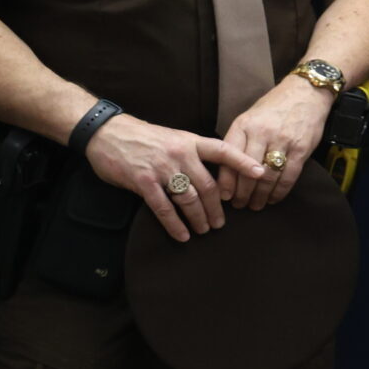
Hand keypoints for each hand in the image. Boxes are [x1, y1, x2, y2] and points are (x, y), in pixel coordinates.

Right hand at [83, 114, 266, 242]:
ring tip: (203, 230)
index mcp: (191, 141)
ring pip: (189, 199)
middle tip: (221, 223)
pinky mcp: (143, 181)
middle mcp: (180, 154)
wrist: (108, 132)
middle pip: (208, 186)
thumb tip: (211, 175)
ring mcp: (162, 168)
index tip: (260, 174)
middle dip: (217, 208)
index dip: (243, 162)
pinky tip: (182, 235)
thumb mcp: (174, 139)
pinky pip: (164, 208)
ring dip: (198, 218)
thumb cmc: (144, 138)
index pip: (223, 151)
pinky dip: (174, 224)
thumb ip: (192, 154)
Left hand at [216, 75, 336, 209]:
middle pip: (247, 172)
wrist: (306, 92)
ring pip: (267, 177)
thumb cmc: (274, 107)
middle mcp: (262, 133)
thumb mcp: (249, 118)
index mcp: (244, 125)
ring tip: (256, 205)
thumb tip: (227, 172)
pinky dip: (280, 191)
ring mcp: (283, 141)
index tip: (224, 196)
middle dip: (242, 193)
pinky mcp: (302, 148)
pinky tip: (274, 198)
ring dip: (260, 195)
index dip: (226, 181)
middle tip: (240, 205)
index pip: (229, 159)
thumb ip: (239, 141)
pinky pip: (288, 176)